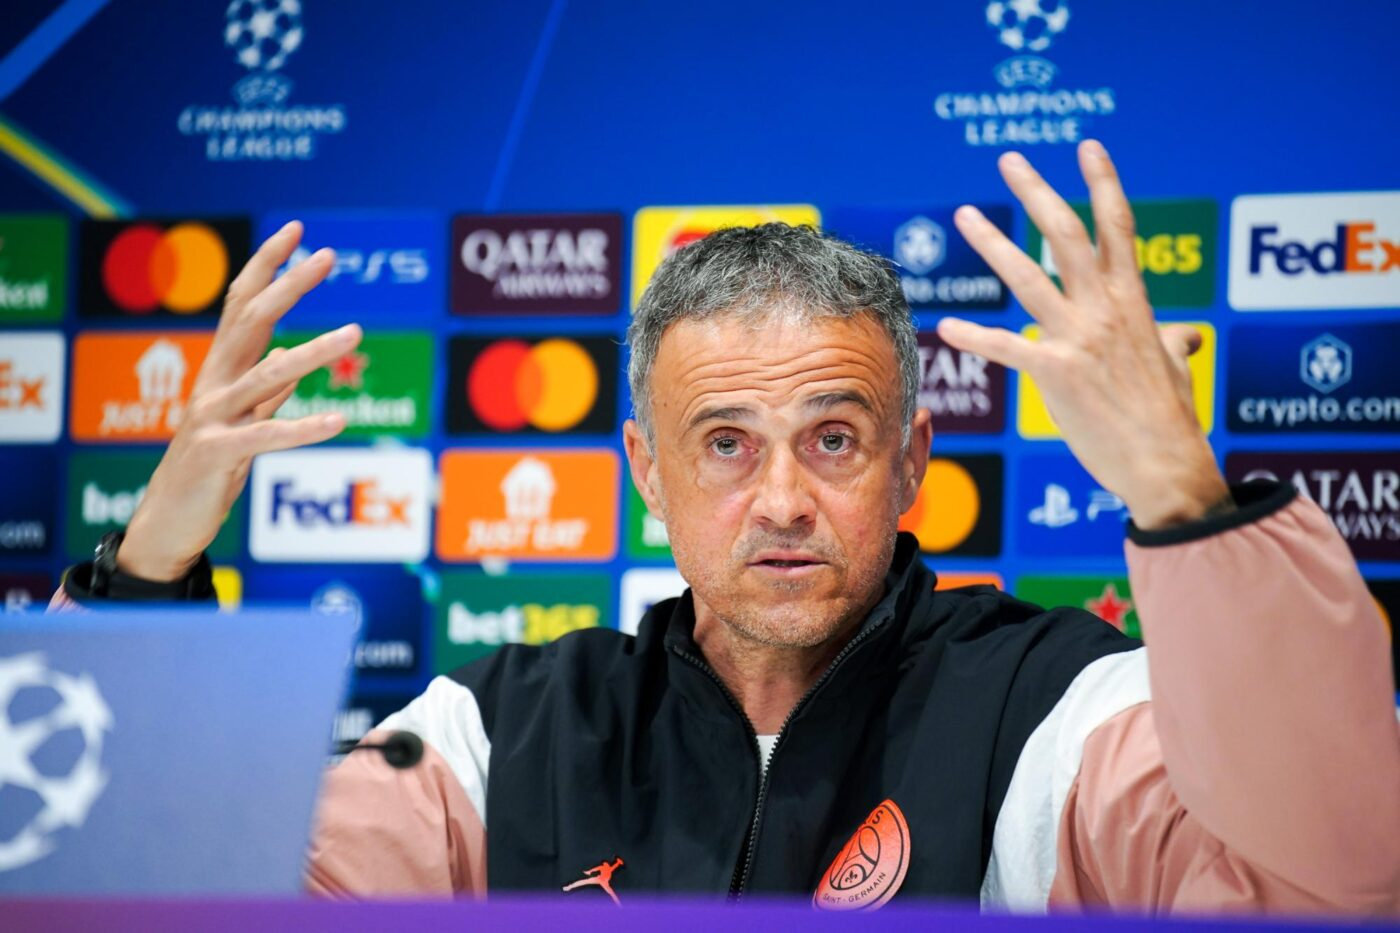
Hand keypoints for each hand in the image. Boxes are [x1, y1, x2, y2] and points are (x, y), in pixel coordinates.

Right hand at [116, 222, 361, 581]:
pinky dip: (303, 428)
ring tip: (356, 333)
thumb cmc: (207, 473)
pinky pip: (265, 436)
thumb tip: (291, 359)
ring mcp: (211, 417)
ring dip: (312, 352)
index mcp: (221, 371)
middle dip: (289, 286)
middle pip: (250, 321)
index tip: (297, 231)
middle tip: (328, 256)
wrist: (168, 524)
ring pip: (265, 375)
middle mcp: (213, 384)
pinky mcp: (217, 454)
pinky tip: (339, 420)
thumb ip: (268, 393)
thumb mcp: (243, 424)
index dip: (266, 266)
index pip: (242, 303)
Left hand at [937, 140, 1229, 530]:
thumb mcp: (1175, 366)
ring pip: (1028, 278)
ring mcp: (1080, 338)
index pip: (1119, 228)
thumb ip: (1172, 340)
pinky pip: (1005, 348)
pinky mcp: (1056, 373)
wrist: (1166, 466)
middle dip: (1037, 192)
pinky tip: (946, 326)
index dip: (1104, 183)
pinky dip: (974, 336)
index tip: (1089, 147)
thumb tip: (1187, 334)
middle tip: (1009, 161)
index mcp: (1135, 301)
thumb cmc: (1172, 419)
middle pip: (1067, 235)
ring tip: (964, 216)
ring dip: (992, 244)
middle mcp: (1106, 309)